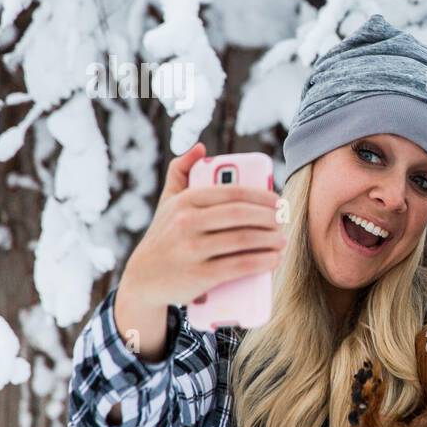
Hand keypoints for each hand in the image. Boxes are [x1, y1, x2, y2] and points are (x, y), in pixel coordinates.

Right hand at [115, 143, 286, 359]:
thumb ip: (181, 171)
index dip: (261, 195)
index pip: (232, 192)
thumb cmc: (164, 236)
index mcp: (185, 201)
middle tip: (283, 221)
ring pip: (244, 240)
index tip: (277, 200)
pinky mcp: (200, 275)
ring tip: (282, 240)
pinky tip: (275, 259)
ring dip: (271, 240)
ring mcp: (193, 249)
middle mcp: (187, 222)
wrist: (143, 279)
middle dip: (270, 217)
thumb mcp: (167, 202)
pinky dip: (264, 262)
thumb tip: (200, 147)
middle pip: (242, 215)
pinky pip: (240, 265)